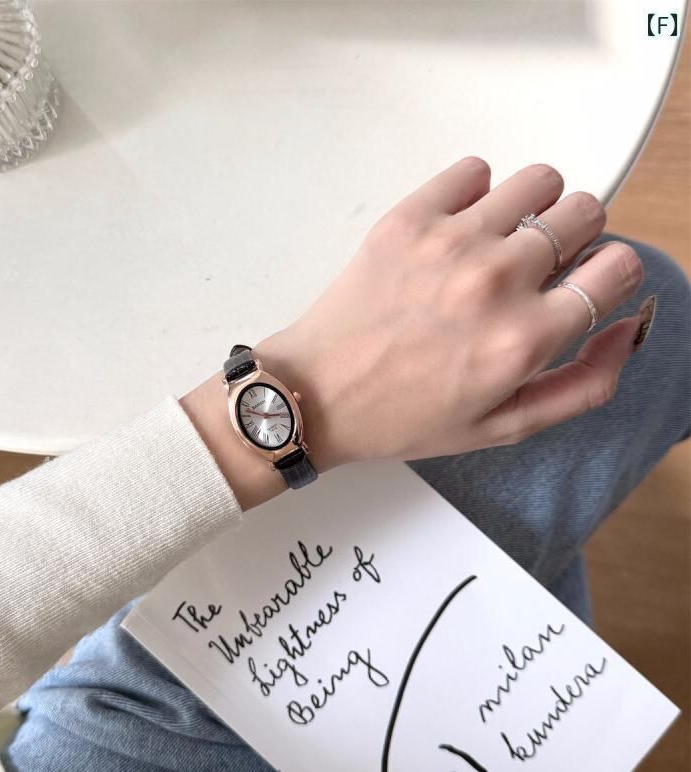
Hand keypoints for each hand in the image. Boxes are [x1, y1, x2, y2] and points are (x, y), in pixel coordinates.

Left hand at [257, 158, 643, 470]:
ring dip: (532, 208)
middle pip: (586, 211)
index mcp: (525, 338)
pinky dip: (475, 194)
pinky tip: (455, 231)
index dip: (608, 275)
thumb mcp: (503, 427)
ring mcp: (450, 242)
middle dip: (574, 238)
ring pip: (539, 180)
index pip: (618, 267)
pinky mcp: (409, 218)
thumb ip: (583, 385)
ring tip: (500, 241)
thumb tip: (627, 329)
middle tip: (535, 267)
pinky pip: (474, 170)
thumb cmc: (404, 415)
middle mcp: (496, 281)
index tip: (582, 284)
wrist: (320, 392)